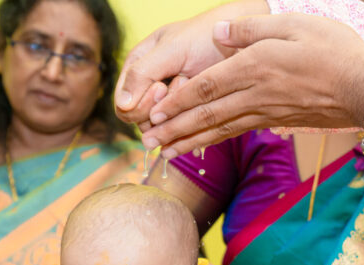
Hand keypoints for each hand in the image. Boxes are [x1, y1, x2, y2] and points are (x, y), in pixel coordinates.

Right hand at [115, 0, 268, 126]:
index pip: (124, 105)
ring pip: (161, 127)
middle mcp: (149, 87)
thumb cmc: (204, 36)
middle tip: (181, 82)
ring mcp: (170, 102)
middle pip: (140, 121)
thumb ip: (142, 73)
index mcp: (137, 68)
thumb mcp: (170, 49)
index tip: (160, 87)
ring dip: (178, 112)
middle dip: (160, 108)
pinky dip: (190, 121)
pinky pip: (181, 130)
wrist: (240, 38)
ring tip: (193, 84)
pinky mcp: (189, 112)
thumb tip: (123, 105)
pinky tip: (201, 105)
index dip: (139, 104)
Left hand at [141, 13, 363, 159]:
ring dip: (188, 141)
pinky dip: (215, 140)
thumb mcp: (293, 24)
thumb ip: (251, 30)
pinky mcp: (276, 120)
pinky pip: (238, 132)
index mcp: (254, 67)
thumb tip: (219, 34)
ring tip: (164, 153)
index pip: (205, 86)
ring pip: (218, 129)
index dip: (177, 101)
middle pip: (205, 114)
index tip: (154, 112)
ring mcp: (265, 111)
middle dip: (173, 130)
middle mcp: (254, 94)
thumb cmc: (334, 50)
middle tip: (147, 143)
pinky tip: (202, 145)